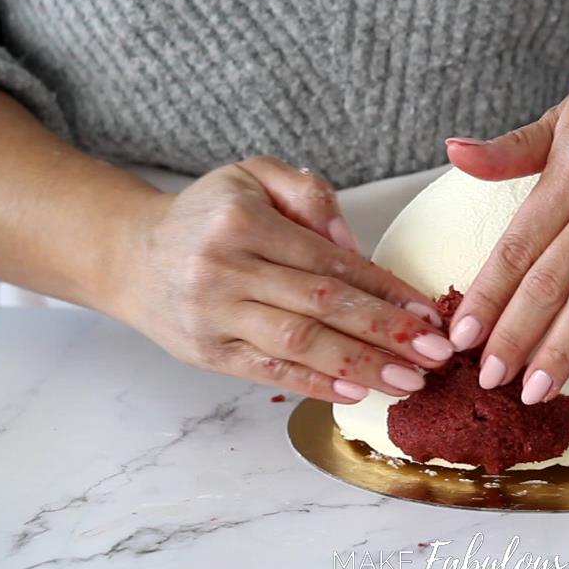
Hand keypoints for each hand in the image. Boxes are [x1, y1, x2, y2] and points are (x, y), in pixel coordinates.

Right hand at [116, 156, 455, 402]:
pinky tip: (354, 392)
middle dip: (387, 333)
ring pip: (299, 343)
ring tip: (409, 381)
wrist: (132, 254)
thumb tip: (352, 246)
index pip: (329, 260)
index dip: (385, 289)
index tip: (428, 312)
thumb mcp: (253, 176)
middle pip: (321, 305)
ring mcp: (214, 315)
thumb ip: (309, 195)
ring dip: (361, 366)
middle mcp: (225, 269)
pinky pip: (268, 371)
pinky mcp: (207, 353)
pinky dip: (313, 385)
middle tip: (436, 355)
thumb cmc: (207, 214)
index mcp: (243, 221)